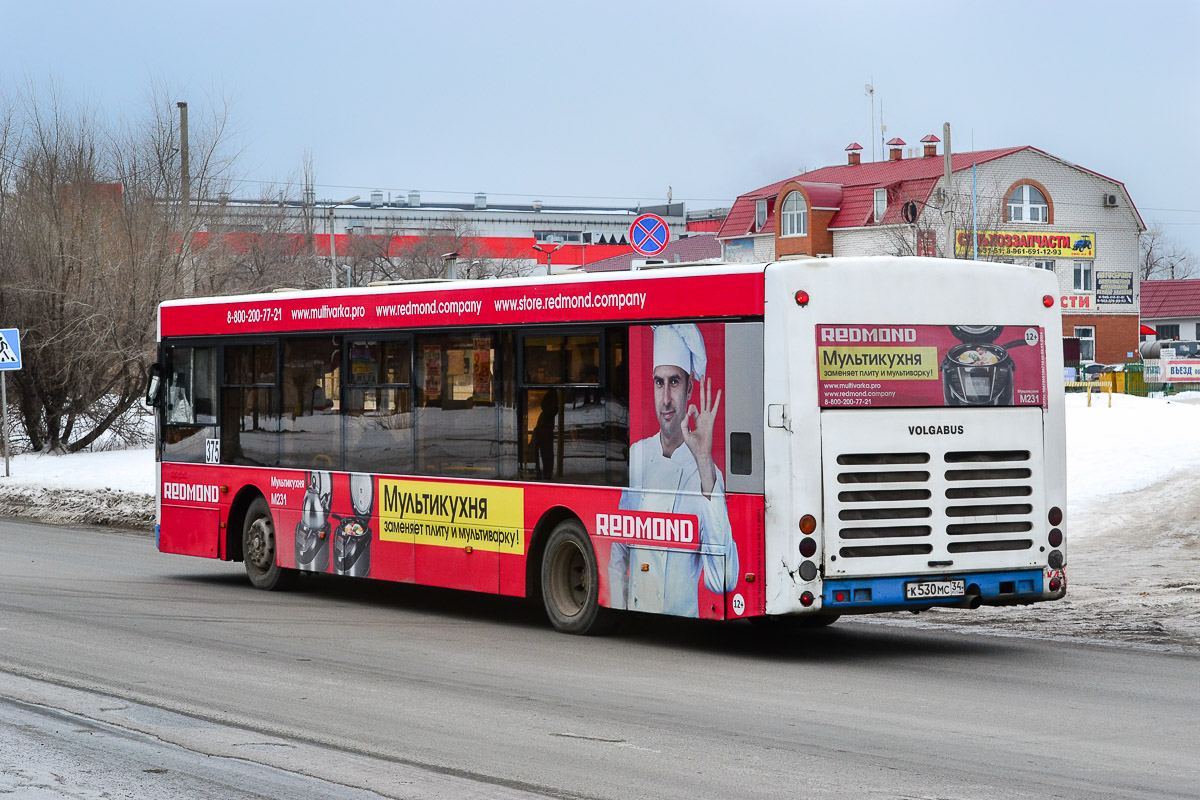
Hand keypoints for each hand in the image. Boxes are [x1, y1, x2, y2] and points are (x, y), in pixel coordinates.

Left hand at [684, 377, 720, 496]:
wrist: (701, 452)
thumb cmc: (694, 445)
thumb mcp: (685, 432)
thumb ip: (684, 422)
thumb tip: (687, 412)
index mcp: (696, 419)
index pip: (692, 408)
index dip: (689, 410)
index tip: (687, 417)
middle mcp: (703, 416)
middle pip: (702, 397)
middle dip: (701, 387)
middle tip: (701, 376)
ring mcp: (708, 416)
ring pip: (707, 399)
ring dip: (707, 388)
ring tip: (707, 378)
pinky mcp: (711, 419)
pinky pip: (714, 407)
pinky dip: (716, 399)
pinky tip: (718, 391)